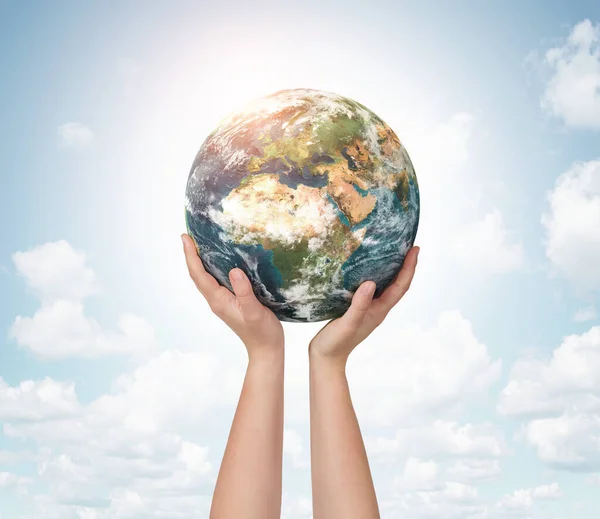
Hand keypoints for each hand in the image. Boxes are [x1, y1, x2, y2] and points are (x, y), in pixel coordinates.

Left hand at [182, 233, 283, 359]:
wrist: (266, 349)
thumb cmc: (262, 332)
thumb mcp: (255, 312)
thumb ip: (244, 292)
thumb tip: (234, 271)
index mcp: (219, 300)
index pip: (199, 275)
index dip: (191, 256)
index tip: (185, 238)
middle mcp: (216, 300)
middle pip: (197, 275)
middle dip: (191, 255)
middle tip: (188, 236)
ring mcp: (222, 301)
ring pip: (205, 278)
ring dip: (199, 261)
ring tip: (199, 244)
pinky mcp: (230, 302)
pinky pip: (215, 281)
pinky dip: (212, 268)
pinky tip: (219, 261)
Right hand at [309, 246, 418, 365]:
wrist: (326, 358)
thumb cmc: (336, 343)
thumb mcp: (348, 323)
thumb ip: (359, 305)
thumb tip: (370, 283)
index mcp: (379, 311)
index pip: (400, 286)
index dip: (409, 268)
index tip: (414, 249)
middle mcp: (378, 308)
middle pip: (398, 284)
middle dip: (405, 265)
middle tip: (408, 245)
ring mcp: (368, 309)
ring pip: (386, 286)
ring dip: (393, 270)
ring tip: (393, 252)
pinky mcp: (358, 308)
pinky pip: (372, 289)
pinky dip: (375, 275)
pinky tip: (367, 268)